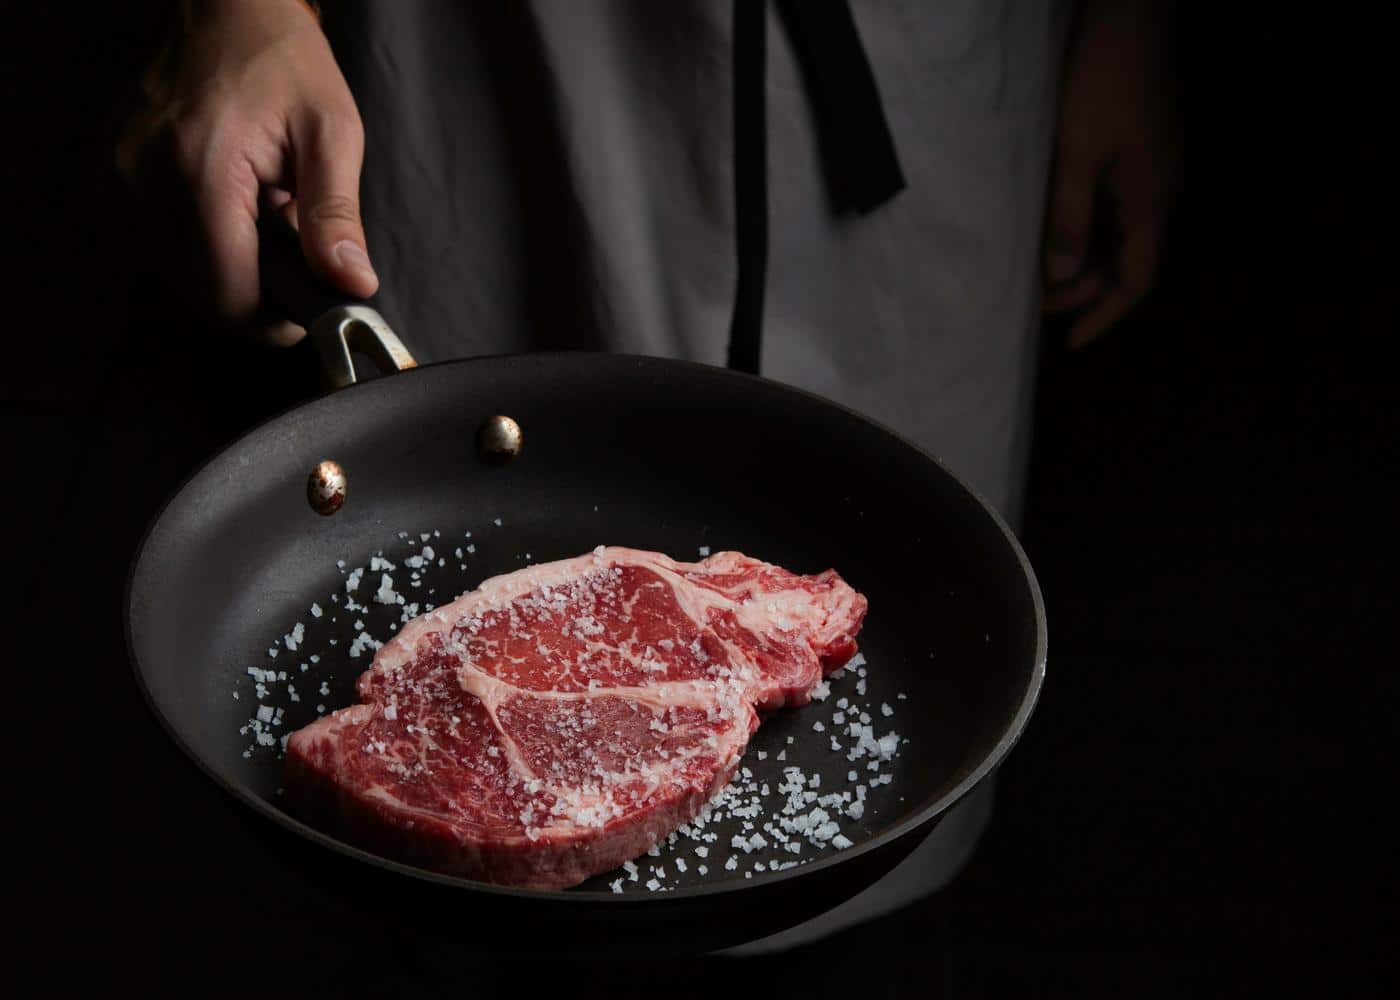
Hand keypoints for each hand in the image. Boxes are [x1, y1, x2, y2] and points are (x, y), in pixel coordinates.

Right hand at [117, 0, 374, 343]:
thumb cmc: (285, 61)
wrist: (229, 7)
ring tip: (265, 221)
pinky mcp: (117, 173)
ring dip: (229, 268)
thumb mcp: (331, 134)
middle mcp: (147, 180)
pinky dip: (203, 244)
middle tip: (296, 258)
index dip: (273, 321)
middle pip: (201, 295)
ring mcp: (123, 177)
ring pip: (179, 275)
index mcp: (202, 172)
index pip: (229, 296)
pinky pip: (162, 242)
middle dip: (255, 293)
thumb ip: (337, 217)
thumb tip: (352, 286)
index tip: (308, 310)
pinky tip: (234, 208)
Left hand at [1043, 0, 1176, 348]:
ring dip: (1084, 259)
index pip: (1136, 280)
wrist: (1131, 18)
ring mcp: (1154, 172)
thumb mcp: (1075, 154)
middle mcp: (1161, 193)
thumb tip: (1060, 277)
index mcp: (1150, 201)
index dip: (1105, 315)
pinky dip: (1089, 230)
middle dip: (1085, 289)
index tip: (1073, 342)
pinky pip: (1117, 209)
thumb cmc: (1102, 83)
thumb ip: (1068, 217)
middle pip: (1128, 262)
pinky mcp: (1143, 153)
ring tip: (1041, 271)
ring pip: (1120, 236)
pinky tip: (1059, 227)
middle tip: (1037, 300)